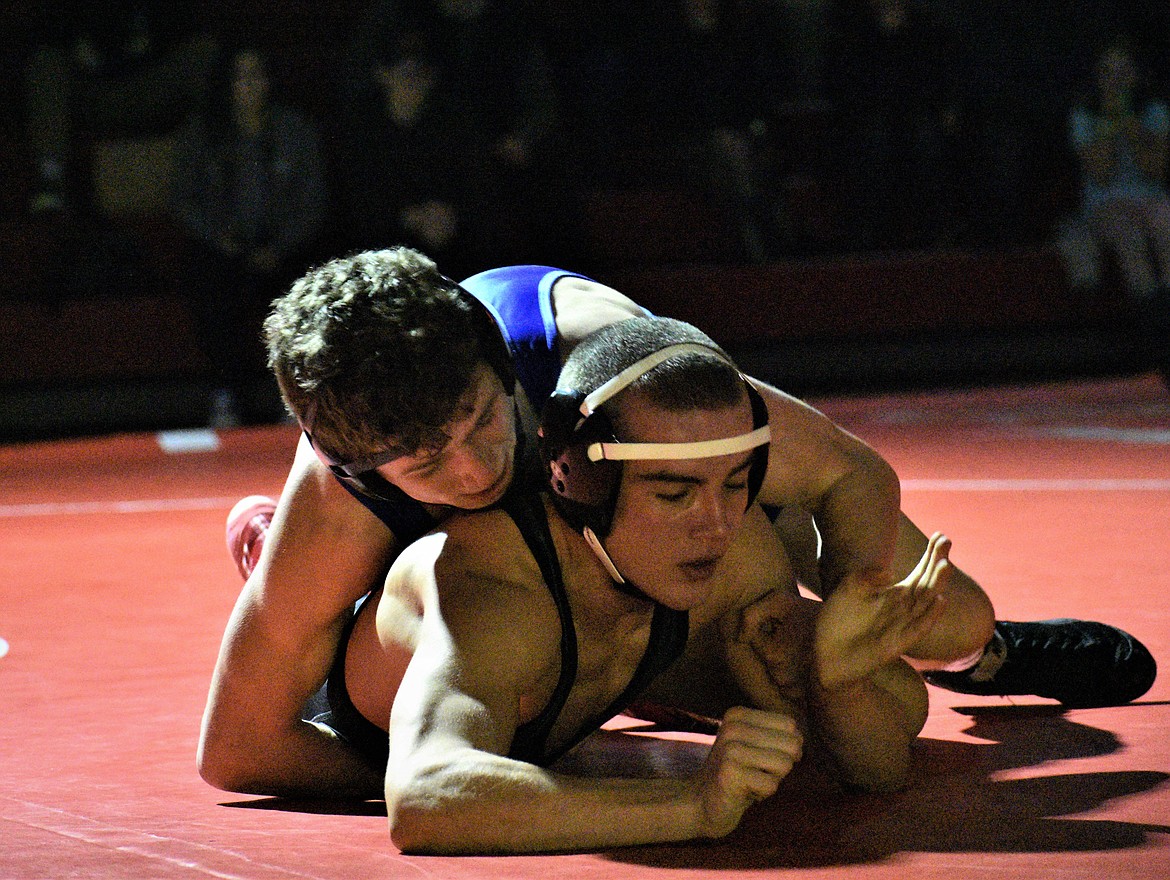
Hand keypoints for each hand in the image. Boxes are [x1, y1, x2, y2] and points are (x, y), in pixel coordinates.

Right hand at [693, 706, 801, 837]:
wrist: (701, 802)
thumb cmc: (737, 774)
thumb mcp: (754, 745)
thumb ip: (778, 736)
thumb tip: (801, 740)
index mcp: (738, 714)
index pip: (790, 725)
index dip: (786, 747)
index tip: (762, 758)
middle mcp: (732, 727)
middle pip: (791, 744)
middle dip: (782, 765)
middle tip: (757, 772)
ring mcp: (730, 749)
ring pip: (784, 764)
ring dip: (772, 779)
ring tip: (750, 780)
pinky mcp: (730, 773)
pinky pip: (772, 785)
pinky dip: (763, 794)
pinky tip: (744, 792)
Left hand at [814, 532, 950, 691]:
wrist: (826, 655)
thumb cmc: (838, 621)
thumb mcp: (848, 591)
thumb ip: (865, 577)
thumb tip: (889, 570)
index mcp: (893, 595)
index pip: (919, 572)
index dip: (930, 555)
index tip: (940, 535)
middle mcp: (903, 609)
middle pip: (926, 582)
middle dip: (937, 562)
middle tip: (946, 540)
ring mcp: (902, 626)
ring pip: (925, 602)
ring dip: (936, 583)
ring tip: (944, 564)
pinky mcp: (897, 643)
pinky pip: (918, 628)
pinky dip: (930, 615)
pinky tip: (939, 599)